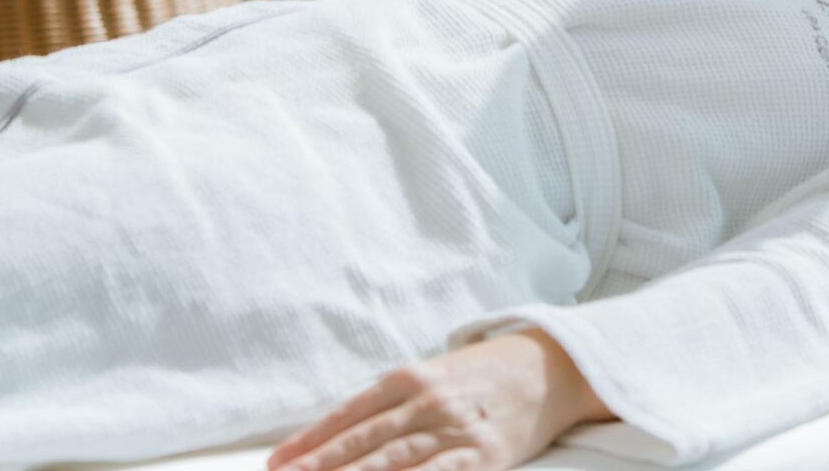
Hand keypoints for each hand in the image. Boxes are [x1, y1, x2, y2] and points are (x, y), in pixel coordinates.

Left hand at [268, 329, 612, 470]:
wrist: (551, 366)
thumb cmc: (485, 373)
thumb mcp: (435, 373)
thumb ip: (392, 401)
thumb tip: (338, 432)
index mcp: (412, 376)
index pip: (349, 414)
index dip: (310, 441)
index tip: (277, 463)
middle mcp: (429, 402)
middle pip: (362, 443)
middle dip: (317, 468)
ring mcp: (455, 432)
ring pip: (392, 463)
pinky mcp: (482, 458)